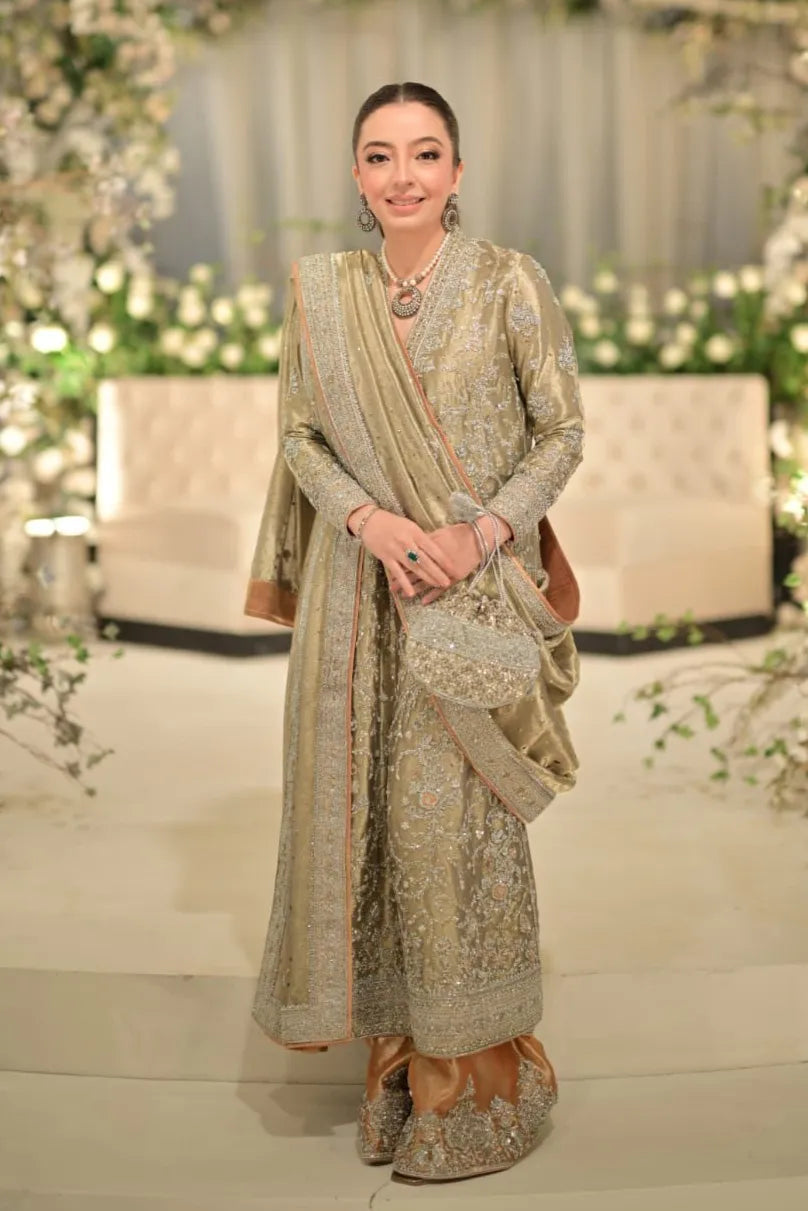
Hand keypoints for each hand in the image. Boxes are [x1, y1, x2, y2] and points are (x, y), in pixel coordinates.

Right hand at [351, 507, 453, 598]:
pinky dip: (404, 583)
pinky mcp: (386, 558)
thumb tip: (436, 549)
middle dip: (438, 572)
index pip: (433, 548)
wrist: (370, 521)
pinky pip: (397, 572)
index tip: (453, 568)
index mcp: (415, 533)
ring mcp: (396, 551)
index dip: (444, 560)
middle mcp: (407, 542)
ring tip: (437, 585)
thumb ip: (421, 538)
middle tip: (448, 582)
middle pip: (426, 560)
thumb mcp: (410, 527)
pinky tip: (411, 593)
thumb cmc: (392, 523)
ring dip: (426, 577)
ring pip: (414, 567)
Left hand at [394, 514, 512, 602]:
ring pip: (427, 582)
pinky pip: (442, 589)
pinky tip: (423, 601)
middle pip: (417, 572)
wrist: (480, 538)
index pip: (412, 558)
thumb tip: (411, 546)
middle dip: (403, 579)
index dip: (401, 564)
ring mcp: (446, 571)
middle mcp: (437, 562)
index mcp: (431, 548)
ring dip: (414, 589)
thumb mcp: (440, 533)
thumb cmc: (460, 532)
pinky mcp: (456, 577)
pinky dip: (433, 595)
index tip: (390, 569)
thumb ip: (425, 541)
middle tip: (392, 586)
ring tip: (402, 595)